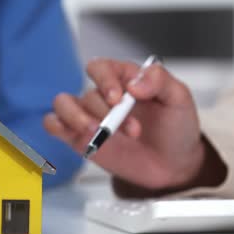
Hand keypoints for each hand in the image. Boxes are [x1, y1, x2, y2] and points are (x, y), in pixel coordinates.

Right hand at [44, 58, 224, 192]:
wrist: (173, 165)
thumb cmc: (175, 129)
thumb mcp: (179, 99)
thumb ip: (160, 81)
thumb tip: (134, 83)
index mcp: (124, 78)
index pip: (101, 67)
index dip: (105, 80)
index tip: (118, 99)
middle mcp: (103, 95)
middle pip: (88, 93)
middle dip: (107, 114)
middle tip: (131, 131)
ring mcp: (89, 116)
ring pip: (63, 104)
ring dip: (76, 117)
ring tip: (98, 133)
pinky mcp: (79, 138)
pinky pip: (53, 124)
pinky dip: (57, 126)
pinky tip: (78, 134)